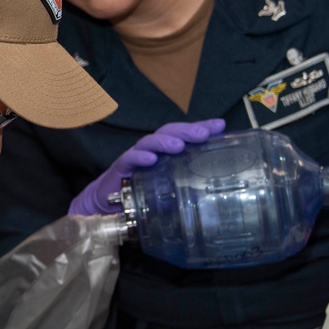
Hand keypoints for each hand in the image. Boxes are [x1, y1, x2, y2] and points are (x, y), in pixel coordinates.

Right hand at [69, 120, 226, 215]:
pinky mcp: (121, 168)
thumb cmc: (142, 191)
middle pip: (169, 132)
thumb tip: (215, 189)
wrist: (108, 203)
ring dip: (164, 141)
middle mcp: (151, 150)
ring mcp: (135, 157)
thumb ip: (185, 184)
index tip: (220, 125)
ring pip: (150, 142)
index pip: (185, 135)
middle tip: (203, 134)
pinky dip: (140, 157)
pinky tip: (150, 160)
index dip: (202, 127)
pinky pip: (129, 159)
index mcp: (165, 152)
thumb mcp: (168, 187)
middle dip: (186, 131)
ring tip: (178, 145)